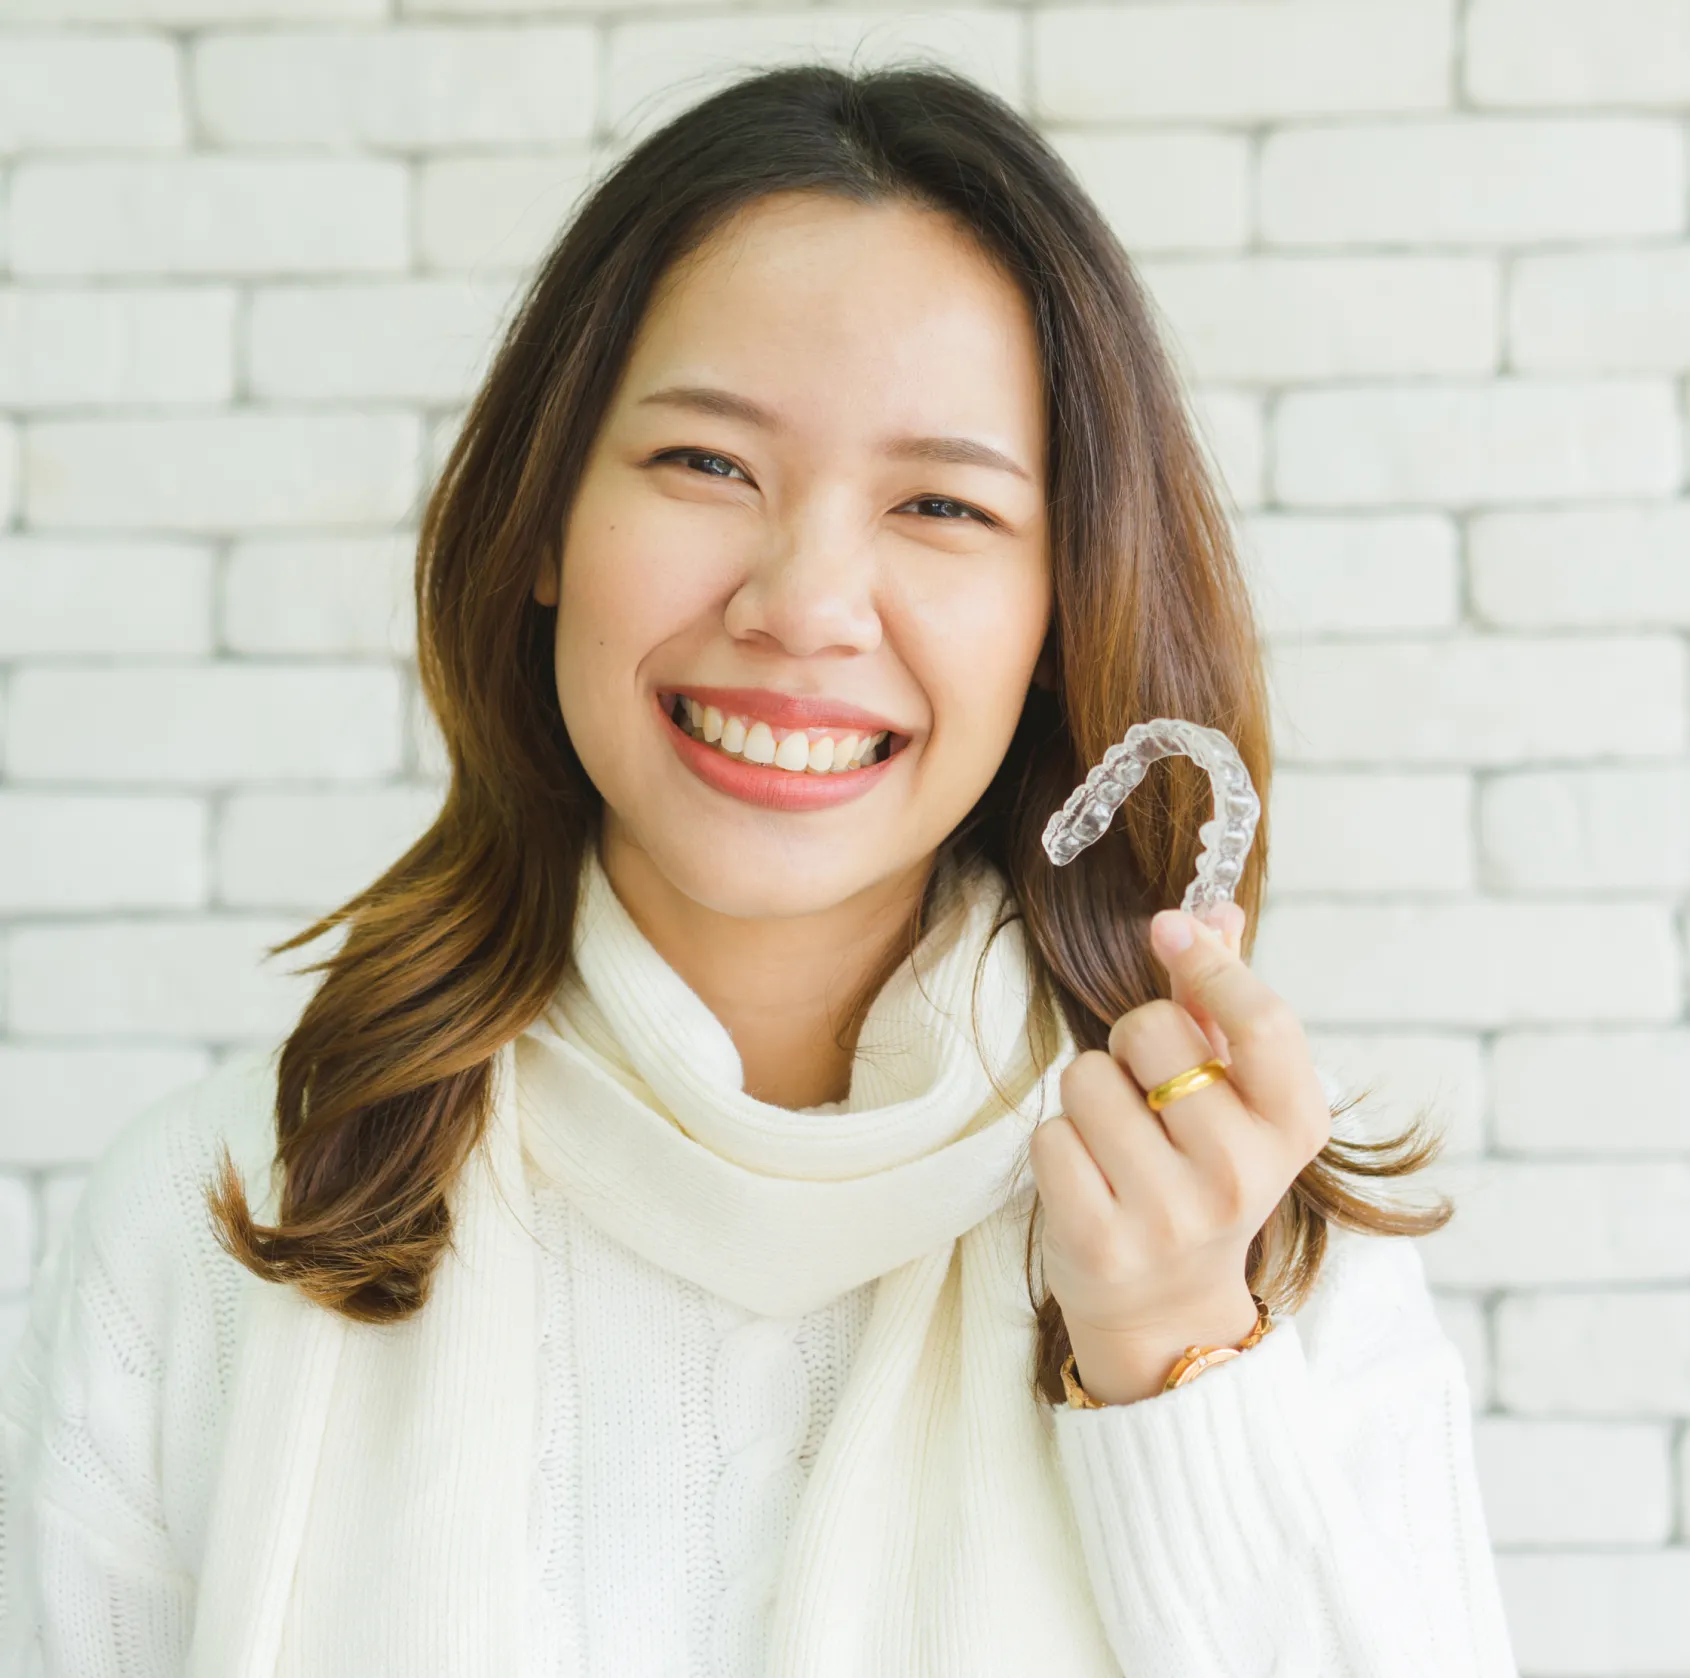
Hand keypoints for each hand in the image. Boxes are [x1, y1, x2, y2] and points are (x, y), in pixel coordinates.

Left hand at [1029, 902, 1331, 1401]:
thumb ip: (1224, 1002)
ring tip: (1117, 1142)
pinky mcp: (1099, 1241)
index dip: (1209, 963)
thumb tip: (1214, 908)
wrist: (1168, 1310)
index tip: (1168, 928)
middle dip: (1131, 1042)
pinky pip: (1049, 1135)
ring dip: (1087, 1096)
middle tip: (1146, 1091)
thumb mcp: (1237, 1099)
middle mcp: (1240, 1175)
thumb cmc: (1200, 1176)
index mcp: (1292, 1129)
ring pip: (1086, 1078)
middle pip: (1151, 1032)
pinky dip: (1057, 1144)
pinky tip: (1088, 1178)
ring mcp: (1169, 1215)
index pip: (1263, 1021)